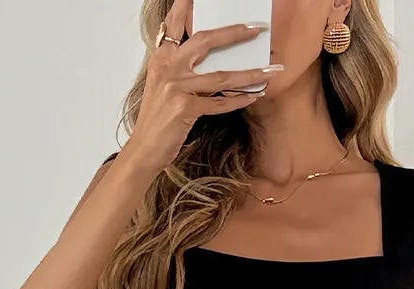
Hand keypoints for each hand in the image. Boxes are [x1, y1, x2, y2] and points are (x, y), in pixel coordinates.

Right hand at [126, 2, 277, 172]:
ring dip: (249, 74)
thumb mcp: (162, 84)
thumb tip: (203, 53)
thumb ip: (177, 65)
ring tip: (270, 71)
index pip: (174, 24)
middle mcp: (168, 67)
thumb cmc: (157, 119)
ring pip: (220, 77)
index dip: (186, 7)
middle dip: (233, 33)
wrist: (144, 149)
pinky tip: (253, 96)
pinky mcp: (184, 109)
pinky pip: (219, 103)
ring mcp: (176, 87)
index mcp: (162, 57)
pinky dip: (238, 101)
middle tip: (255, 29)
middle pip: (205, 41)